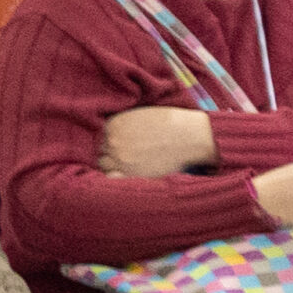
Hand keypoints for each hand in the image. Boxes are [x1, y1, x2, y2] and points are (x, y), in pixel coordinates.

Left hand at [99, 107, 215, 176]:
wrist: (190, 137)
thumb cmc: (171, 123)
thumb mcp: (141, 115)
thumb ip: (123, 125)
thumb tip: (111, 136)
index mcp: (114, 124)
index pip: (102, 135)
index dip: (112, 140)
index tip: (122, 143)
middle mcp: (113, 141)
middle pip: (102, 150)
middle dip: (111, 152)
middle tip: (127, 154)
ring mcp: (119, 159)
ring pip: (104, 165)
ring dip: (112, 164)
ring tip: (128, 163)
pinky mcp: (129, 173)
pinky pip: (111, 178)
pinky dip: (115, 177)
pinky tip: (126, 173)